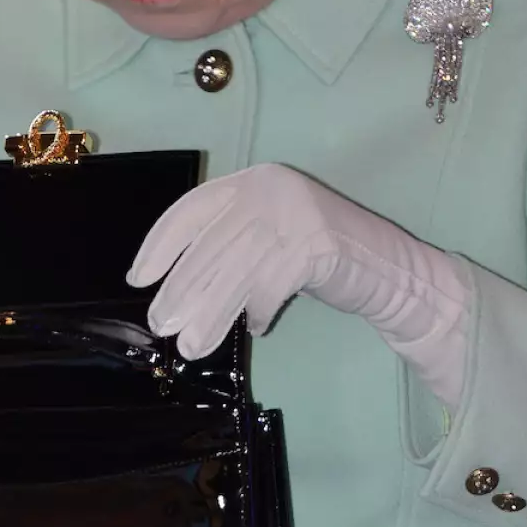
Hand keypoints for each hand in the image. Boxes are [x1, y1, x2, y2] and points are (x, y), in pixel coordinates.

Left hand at [128, 165, 469, 405]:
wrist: (387, 267)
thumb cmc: (317, 257)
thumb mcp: (266, 238)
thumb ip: (227, 246)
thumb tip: (174, 288)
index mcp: (251, 181)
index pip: (191, 209)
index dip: (161, 245)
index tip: (139, 278)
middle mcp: (269, 188)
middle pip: (210, 244)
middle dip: (181, 289)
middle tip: (162, 325)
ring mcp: (295, 212)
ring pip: (236, 269)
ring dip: (210, 312)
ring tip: (191, 345)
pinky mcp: (318, 242)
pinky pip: (271, 284)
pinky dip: (257, 309)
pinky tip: (255, 326)